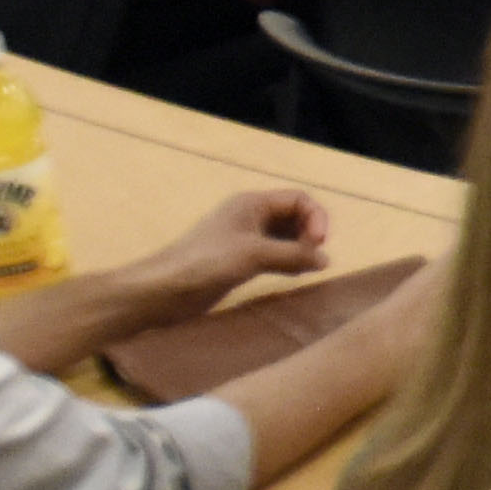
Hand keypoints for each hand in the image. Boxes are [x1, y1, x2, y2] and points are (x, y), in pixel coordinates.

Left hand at [140, 185, 335, 319]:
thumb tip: (326, 260)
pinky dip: (288, 260)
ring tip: (309, 266)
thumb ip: (292, 255)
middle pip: (294, 216)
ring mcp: (245, 239)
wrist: (164, 289)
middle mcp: (251, 217)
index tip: (319, 243)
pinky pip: (274, 254)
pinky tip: (295, 274)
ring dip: (300, 248)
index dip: (315, 217)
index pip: (298, 200)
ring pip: (285, 236)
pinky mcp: (240, 261)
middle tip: (313, 257)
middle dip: (310, 232)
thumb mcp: (254, 255)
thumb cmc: (207, 262)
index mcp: (252, 204)